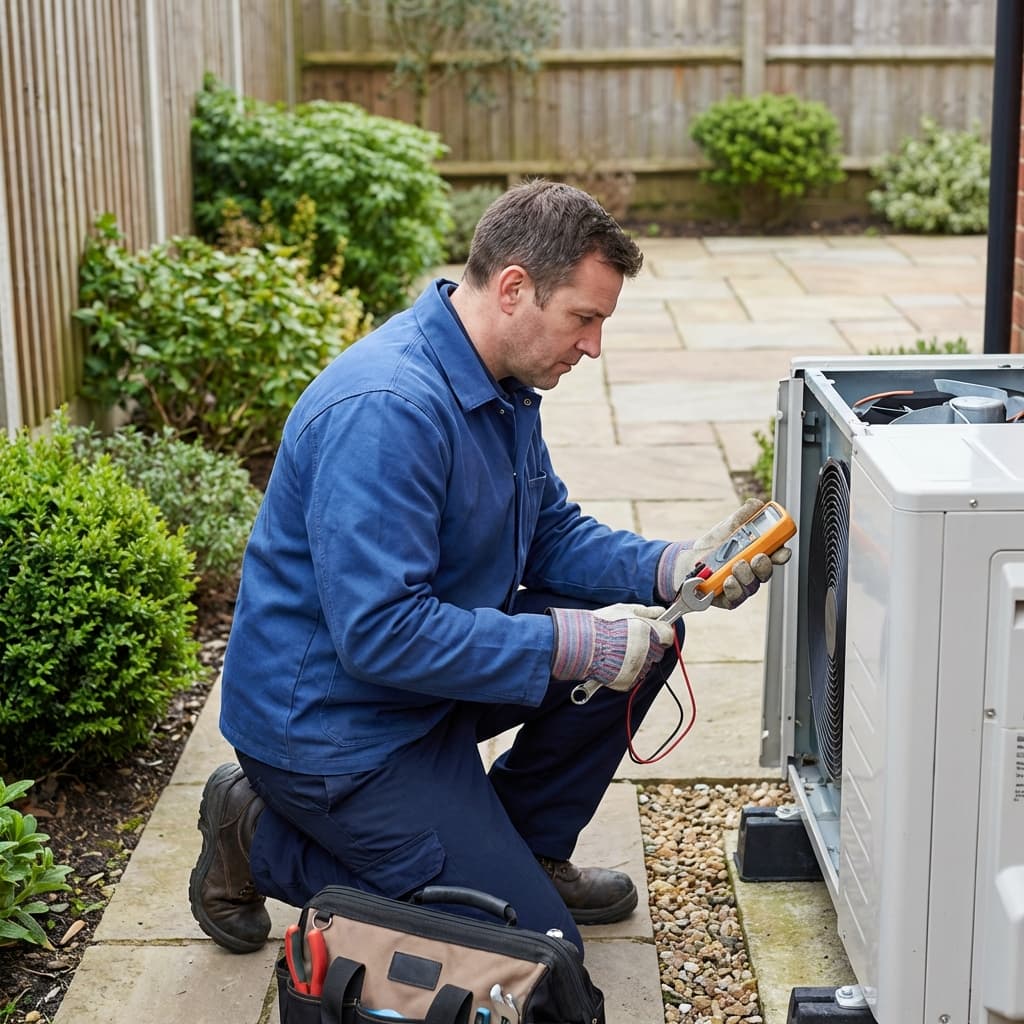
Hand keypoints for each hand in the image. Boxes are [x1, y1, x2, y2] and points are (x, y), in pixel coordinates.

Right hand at [549, 604, 676, 692]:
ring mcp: (637, 668)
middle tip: (630, 641)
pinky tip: (614, 663)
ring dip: (638, 660)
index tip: (654, 632)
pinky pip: (633, 678)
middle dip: (649, 646)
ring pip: (646, 666)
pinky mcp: (627, 682)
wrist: (580, 645)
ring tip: (618, 651)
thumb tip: (660, 611)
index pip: (668, 635)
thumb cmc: (600, 624)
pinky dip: (626, 672)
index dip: (661, 632)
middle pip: (658, 651)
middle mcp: (646, 650)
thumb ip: (645, 611)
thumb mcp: (623, 610)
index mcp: (648, 631)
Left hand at [656, 498, 791, 610]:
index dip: (782, 554)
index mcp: (757, 553)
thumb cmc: (714, 545)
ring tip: (736, 565)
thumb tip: (757, 504)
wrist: (688, 560)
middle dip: (764, 566)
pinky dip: (733, 590)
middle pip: (765, 573)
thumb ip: (743, 516)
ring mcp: (741, 586)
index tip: (781, 550)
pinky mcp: (728, 599)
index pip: (776, 555)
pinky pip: (735, 598)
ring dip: (746, 575)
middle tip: (756, 558)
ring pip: (751, 586)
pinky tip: (728, 581)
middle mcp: (753, 572)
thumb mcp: (728, 526)